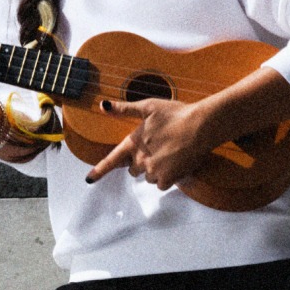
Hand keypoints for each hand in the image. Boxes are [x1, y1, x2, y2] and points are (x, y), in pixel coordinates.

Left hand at [85, 67, 289, 189]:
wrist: (200, 126)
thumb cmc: (176, 113)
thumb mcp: (149, 106)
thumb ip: (124, 109)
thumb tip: (103, 105)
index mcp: (133, 142)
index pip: (112, 160)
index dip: (99, 170)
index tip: (89, 180)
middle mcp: (140, 159)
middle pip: (133, 169)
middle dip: (141, 162)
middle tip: (157, 148)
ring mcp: (154, 170)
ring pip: (149, 177)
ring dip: (156, 169)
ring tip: (170, 153)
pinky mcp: (168, 179)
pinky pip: (162, 184)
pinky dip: (168, 177)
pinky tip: (176, 162)